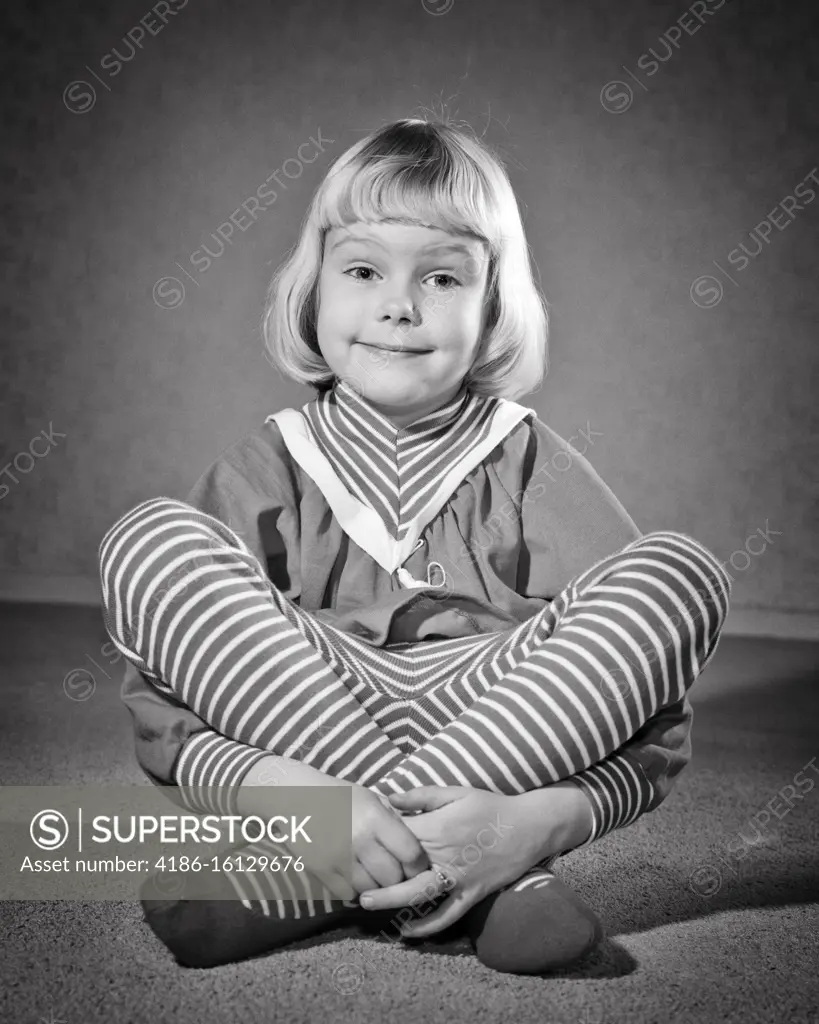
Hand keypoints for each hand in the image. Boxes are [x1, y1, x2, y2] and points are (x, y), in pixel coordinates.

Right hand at [290, 784, 429, 900]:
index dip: (417, 864)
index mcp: (376, 818)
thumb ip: (392, 819)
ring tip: (373, 875)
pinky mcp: (321, 870)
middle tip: (394, 873)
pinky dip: (353, 889)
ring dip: (375, 886)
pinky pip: (347, 893)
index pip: (410, 853)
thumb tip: (416, 842)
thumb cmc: (337, 794)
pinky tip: (353, 876)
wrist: (294, 796)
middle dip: (397, 878)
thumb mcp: (370, 797)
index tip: (416, 866)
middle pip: (392, 878)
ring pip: (370, 889)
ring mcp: (339, 857)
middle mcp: (360, 840)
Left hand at [357, 786, 539, 937]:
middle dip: (376, 874)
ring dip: (392, 900)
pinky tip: (407, 930)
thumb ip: (420, 796)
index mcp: (438, 826)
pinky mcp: (472, 893)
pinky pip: (448, 914)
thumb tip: (387, 797)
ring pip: (420, 894)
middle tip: (349, 879)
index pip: (398, 835)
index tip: (356, 838)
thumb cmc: (490, 805)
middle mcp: (445, 854)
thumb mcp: (455, 792)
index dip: (377, 837)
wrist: (529, 826)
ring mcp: (459, 877)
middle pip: (402, 868)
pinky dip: (428, 925)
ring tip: (367, 903)